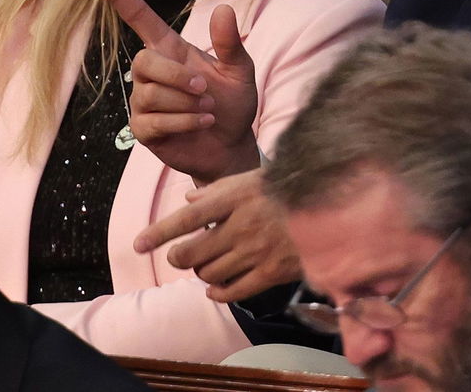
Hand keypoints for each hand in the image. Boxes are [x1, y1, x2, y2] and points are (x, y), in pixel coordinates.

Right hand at [90, 0, 259, 183]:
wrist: (231, 145)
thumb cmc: (233, 103)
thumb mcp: (239, 71)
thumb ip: (229, 44)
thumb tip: (223, 8)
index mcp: (172, 50)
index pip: (140, 19)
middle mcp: (152, 73)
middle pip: (142, 61)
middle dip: (175, 76)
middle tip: (204, 90)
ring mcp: (144, 102)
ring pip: (149, 94)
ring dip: (185, 104)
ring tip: (208, 109)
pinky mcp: (143, 129)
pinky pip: (153, 121)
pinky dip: (183, 122)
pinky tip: (202, 123)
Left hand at [134, 168, 301, 301]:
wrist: (333, 208)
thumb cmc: (288, 189)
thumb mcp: (253, 178)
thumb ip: (219, 189)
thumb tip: (189, 198)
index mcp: (235, 198)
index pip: (186, 218)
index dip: (158, 232)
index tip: (138, 244)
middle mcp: (241, 226)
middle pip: (191, 253)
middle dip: (179, 256)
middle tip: (181, 254)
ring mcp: (256, 251)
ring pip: (209, 273)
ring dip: (202, 271)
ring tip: (209, 263)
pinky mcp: (271, 272)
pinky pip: (232, 291)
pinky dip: (218, 292)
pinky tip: (217, 288)